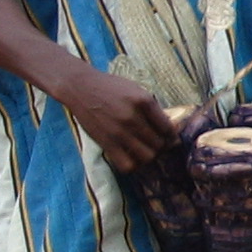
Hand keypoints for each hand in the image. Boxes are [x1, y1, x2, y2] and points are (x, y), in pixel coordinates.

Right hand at [59, 68, 179, 171]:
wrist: (80, 87)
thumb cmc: (111, 87)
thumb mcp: (137, 90)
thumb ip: (152, 109)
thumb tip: (170, 130)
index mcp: (144, 102)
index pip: (168, 128)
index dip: (170, 135)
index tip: (166, 135)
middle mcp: (133, 117)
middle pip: (160, 144)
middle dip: (161, 146)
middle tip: (155, 143)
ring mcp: (119, 132)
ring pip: (147, 157)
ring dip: (149, 156)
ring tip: (144, 150)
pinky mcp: (106, 142)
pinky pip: (127, 165)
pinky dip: (133, 165)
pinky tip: (131, 157)